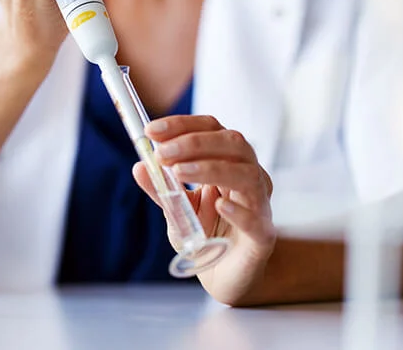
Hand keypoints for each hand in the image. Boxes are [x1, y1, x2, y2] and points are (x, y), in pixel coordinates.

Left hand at [132, 115, 275, 305]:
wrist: (222, 276)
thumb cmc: (206, 237)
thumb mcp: (177, 210)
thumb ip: (162, 189)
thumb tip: (139, 166)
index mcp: (228, 162)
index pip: (212, 129)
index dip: (183, 125)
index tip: (152, 130)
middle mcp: (248, 177)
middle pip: (233, 144)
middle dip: (195, 143)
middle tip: (163, 153)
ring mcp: (259, 205)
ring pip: (247, 175)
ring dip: (211, 169)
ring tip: (180, 172)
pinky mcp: (263, 236)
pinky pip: (256, 219)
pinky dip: (238, 210)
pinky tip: (220, 205)